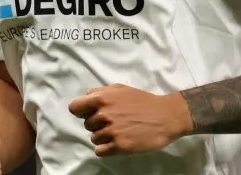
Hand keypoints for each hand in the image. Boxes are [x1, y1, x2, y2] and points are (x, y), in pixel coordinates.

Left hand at [68, 84, 192, 156]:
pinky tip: (119, 141)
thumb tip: (86, 96)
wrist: (166, 116)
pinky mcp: (119, 146)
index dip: (81, 111)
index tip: (90, 114)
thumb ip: (102, 91)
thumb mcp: (122, 89)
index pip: (75, 107)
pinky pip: (100, 151)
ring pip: (94, 138)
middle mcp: (104, 114)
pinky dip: (107, 148)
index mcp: (102, 98)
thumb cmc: (144, 101)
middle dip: (97, 124)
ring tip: (120, 131)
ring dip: (104, 137)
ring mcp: (111, 131)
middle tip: (114, 122)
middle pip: (86, 125)